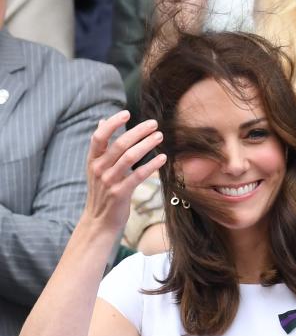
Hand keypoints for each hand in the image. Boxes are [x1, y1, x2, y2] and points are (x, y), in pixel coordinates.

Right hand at [83, 111, 166, 235]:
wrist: (98, 222)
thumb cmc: (102, 192)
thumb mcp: (96, 168)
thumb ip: (101, 146)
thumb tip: (102, 121)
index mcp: (92, 161)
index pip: (99, 137)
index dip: (112, 123)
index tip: (127, 113)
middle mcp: (99, 169)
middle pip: (119, 144)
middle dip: (138, 131)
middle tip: (154, 123)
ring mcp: (109, 181)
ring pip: (129, 157)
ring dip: (146, 144)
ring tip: (160, 136)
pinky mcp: (120, 193)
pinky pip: (138, 175)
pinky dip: (151, 165)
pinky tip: (163, 158)